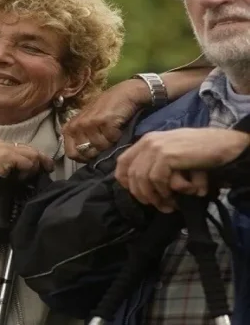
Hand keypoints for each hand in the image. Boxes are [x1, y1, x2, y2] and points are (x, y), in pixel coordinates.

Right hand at [0, 139, 54, 203]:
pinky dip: (28, 171)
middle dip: (39, 159)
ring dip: (33, 167)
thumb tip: (29, 166)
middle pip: (26, 147)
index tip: (40, 165)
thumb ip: (8, 164)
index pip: (18, 146)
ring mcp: (0, 147)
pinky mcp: (5, 155)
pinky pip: (27, 162)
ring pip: (30, 153)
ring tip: (29, 178)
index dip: (31, 156)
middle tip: (48, 168)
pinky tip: (21, 179)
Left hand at [63, 79, 149, 161]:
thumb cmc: (106, 110)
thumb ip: (82, 137)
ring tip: (111, 131)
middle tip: (105, 140)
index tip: (93, 153)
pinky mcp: (103, 122)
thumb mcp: (87, 122)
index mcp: (70, 128)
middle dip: (97, 151)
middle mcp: (76, 125)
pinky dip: (117, 136)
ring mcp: (89, 123)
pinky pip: (111, 139)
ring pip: (100, 147)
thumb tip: (83, 158)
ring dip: (109, 142)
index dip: (83, 158)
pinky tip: (117, 126)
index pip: (71, 153)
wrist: (124, 94)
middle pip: (86, 153)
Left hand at [114, 128, 249, 211]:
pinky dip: (165, 191)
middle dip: (141, 194)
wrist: (222, 144)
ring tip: (168, 205)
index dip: (125, 181)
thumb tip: (141, 184)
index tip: (137, 194)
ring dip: (155, 197)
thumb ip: (156, 162)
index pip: (122, 162)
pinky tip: (175, 196)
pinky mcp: (167, 155)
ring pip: (142, 179)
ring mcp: (156, 147)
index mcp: (147, 140)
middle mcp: (148, 142)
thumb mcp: (172, 152)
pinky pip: (156, 179)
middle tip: (156, 206)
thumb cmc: (200, 150)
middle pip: (130, 174)